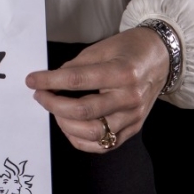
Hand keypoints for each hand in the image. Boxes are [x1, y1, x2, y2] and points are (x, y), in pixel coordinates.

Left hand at [25, 27, 169, 152]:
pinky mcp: (134, 129)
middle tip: (40, 95)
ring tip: (55, 109)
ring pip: (92, 133)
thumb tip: (51, 80)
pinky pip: (103, 145)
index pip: (78, 80)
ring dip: (64, 124)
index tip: (32, 80)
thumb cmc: (129, 50)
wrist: (160, 58)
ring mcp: (133, 117)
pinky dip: (81, 140)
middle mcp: (130, 98)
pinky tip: (69, 126)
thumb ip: (76, 66)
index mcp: (122, 73)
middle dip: (53, 104)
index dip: (50, 81)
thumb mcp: (101, 49)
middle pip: (83, 111)